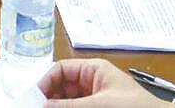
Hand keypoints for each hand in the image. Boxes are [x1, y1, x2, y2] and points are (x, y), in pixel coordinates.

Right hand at [37, 59, 170, 106]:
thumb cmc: (139, 107)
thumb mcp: (100, 104)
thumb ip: (70, 105)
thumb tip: (44, 105)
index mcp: (94, 70)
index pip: (61, 69)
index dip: (46, 82)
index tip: (35, 97)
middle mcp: (92, 83)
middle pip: (61, 88)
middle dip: (50, 98)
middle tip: (38, 107)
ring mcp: (95, 99)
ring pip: (68, 101)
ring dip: (57, 106)